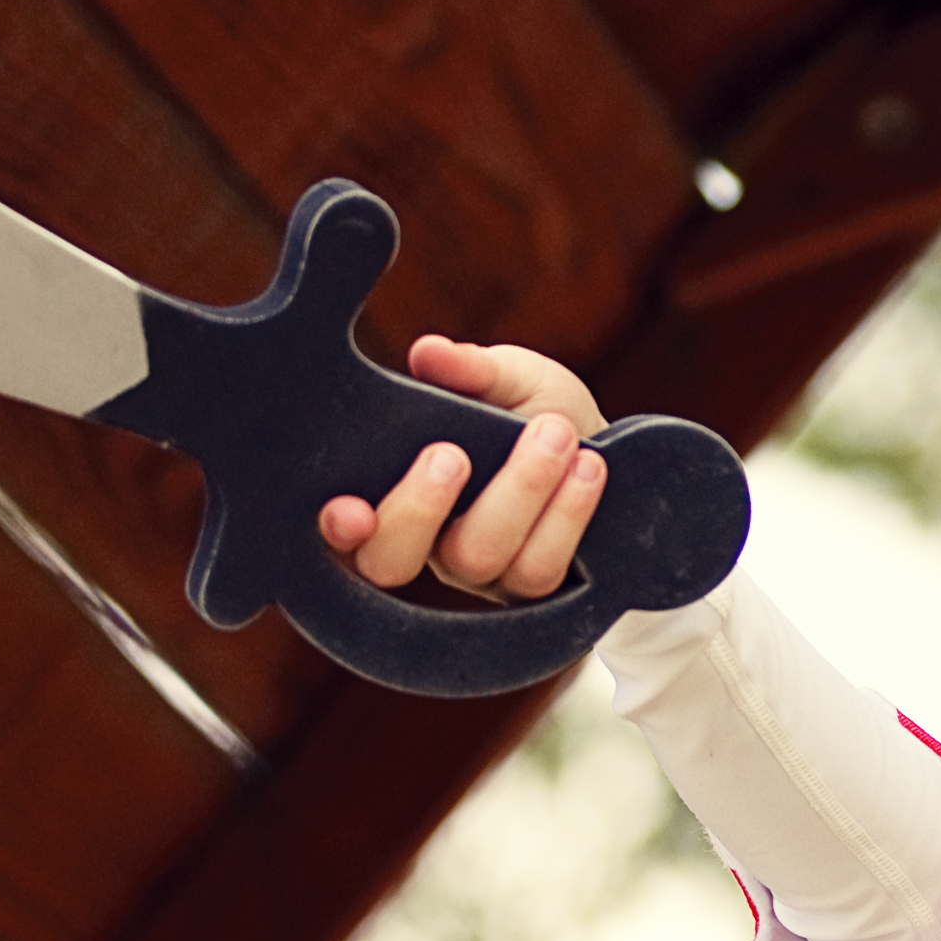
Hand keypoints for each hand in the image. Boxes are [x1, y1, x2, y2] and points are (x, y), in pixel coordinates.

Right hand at [317, 336, 611, 601]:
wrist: (605, 451)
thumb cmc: (533, 412)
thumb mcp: (505, 378)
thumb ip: (468, 369)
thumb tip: (429, 352)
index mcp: (392, 494)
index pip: (342, 527)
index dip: (336, 530)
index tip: (350, 509)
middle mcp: (425, 545)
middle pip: (390, 561)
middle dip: (417, 508)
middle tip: (453, 454)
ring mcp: (478, 574)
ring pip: (476, 557)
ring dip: (518, 490)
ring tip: (555, 431)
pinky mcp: (532, 588)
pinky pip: (538, 568)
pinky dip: (566, 513)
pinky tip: (587, 466)